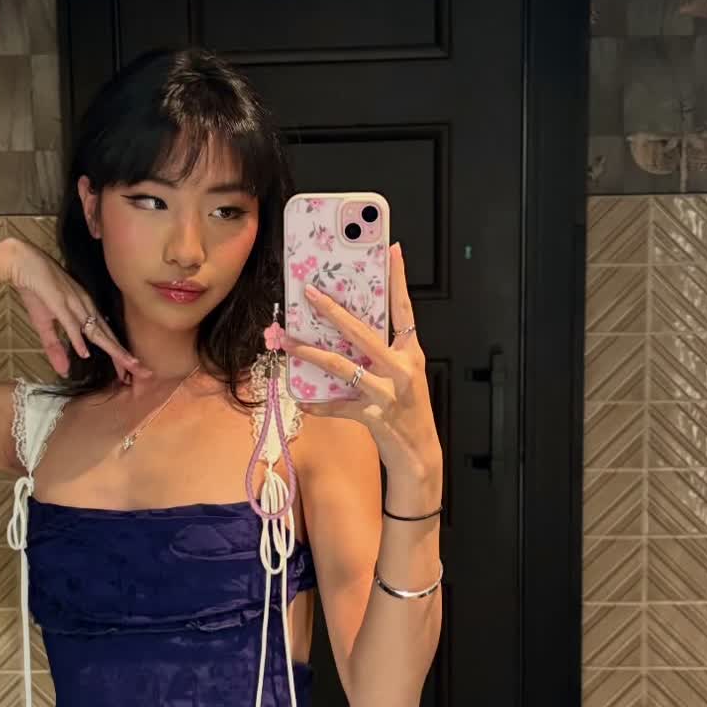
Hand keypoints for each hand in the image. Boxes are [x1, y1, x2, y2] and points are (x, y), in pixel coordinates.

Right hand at [6, 239, 149, 381]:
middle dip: (125, 356)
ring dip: (113, 350)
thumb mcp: (44, 324)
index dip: (119, 354)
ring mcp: (74, 303)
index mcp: (85, 309)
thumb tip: (63, 372)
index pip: (106, 336)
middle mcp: (85, 306)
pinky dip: (78, 338)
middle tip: (144, 373)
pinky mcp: (59, 302)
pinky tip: (85, 353)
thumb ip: (55, 348)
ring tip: (128, 366)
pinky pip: (71, 323)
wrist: (22, 262)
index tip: (131, 370)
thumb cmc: (36, 289)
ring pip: (97, 331)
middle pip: (108, 336)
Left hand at [274, 243, 442, 485]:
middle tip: (309, 292)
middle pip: (363, 332)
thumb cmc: (407, 412)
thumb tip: (346, 330)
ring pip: (341, 366)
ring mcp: (387, 393)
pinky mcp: (373, 416)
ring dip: (310, 352)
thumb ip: (382, 353)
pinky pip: (337, 406)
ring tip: (287, 341)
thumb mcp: (402, 377)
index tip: (392, 249)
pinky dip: (317, 404)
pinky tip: (300, 398)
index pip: (404, 309)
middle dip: (333, 311)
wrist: (419, 457)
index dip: (398, 279)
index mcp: (411, 353)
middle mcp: (401, 369)